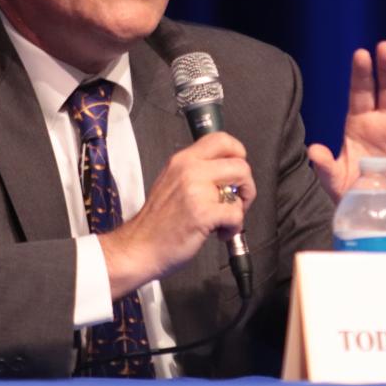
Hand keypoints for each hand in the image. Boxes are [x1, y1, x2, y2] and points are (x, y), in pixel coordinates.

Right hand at [99, 132, 255, 298]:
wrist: (139, 246)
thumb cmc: (157, 221)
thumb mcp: (171, 181)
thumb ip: (197, 172)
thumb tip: (227, 173)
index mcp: (183, 160)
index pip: (222, 139)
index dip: (238, 154)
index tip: (237, 173)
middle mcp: (190, 170)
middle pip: (240, 164)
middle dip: (247, 185)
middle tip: (237, 200)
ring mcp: (196, 190)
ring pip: (241, 188)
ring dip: (240, 207)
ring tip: (225, 219)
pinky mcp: (203, 213)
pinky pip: (236, 213)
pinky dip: (234, 227)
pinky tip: (219, 232)